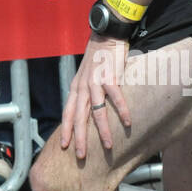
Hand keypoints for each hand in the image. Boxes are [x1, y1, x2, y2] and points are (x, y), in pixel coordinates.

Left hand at [60, 36, 131, 158]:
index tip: (63, 147)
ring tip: (108, 146)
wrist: (106, 34)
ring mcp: (95, 82)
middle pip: (79, 117)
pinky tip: (128, 122)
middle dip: (80, 138)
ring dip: (102, 130)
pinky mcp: (110, 76)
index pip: (67, 113)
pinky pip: (116, 97)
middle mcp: (82, 87)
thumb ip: (86, 92)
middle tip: (81, 156)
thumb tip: (88, 110)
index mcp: (76, 88)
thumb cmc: (98, 58)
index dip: (65, 130)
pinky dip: (122, 110)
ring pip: (97, 111)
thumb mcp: (86, 76)